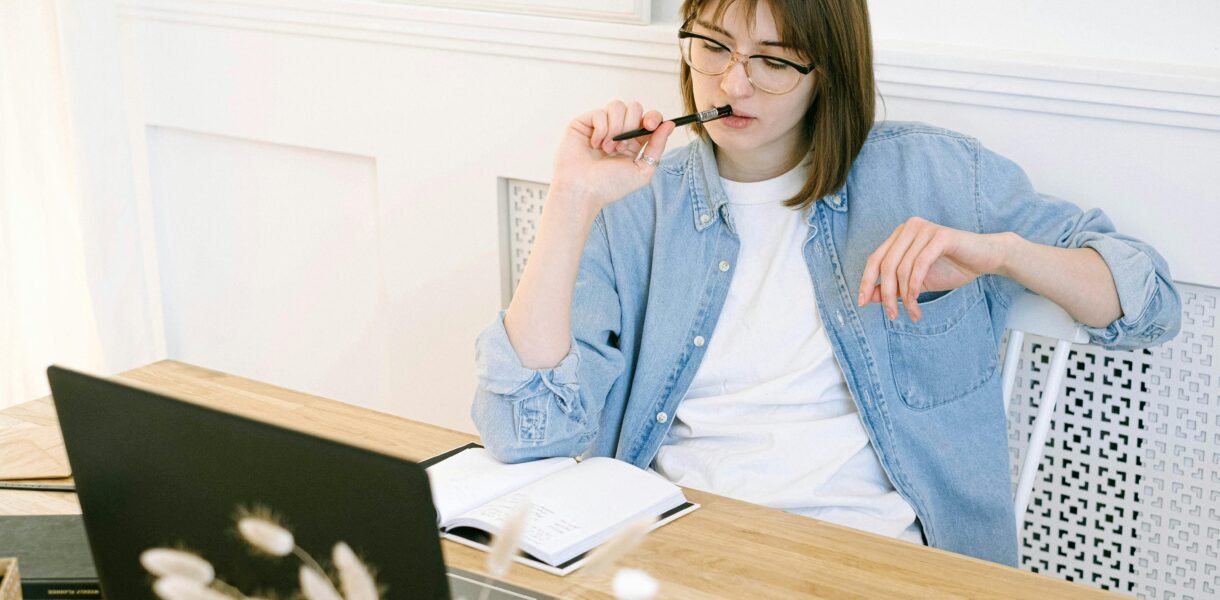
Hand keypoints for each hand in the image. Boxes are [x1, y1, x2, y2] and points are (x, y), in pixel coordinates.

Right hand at [550, 100, 676, 209]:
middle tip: (621, 147)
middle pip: (634, 107)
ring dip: (615, 129)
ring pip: (617, 106)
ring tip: (607, 149)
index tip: (650, 125)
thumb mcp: (642, 170)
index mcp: (633, 142)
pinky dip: (600, 130)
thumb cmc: (609, 186)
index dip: (653, 117)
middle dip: (631, 126)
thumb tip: (670, 124)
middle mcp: (617, 131)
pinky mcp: (584, 122)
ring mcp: (600, 125)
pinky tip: (594, 144)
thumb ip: (657, 146)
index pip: (648, 118)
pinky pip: (600, 113)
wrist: (582, 191)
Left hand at [857, 217, 1013, 320]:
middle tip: (892, 315)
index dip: (866, 282)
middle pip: (886, 265)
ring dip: (905, 296)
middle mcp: (908, 228)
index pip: (874, 259)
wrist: (986, 258)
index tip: (863, 303)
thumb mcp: (916, 282)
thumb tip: (869, 297)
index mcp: (899, 235)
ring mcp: (924, 229)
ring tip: (912, 313)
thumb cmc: (951, 267)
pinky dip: (915, 287)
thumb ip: (892, 287)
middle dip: (886, 295)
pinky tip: (917, 301)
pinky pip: (919, 265)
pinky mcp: (940, 236)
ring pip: (902, 268)